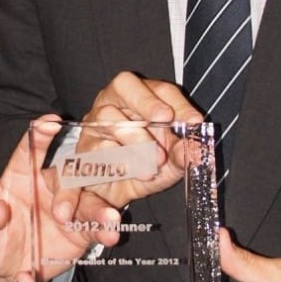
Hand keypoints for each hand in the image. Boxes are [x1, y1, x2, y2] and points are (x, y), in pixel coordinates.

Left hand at [0, 116, 125, 281]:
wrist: (3, 274)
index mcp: (21, 177)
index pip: (29, 151)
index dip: (39, 136)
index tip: (50, 123)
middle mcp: (48, 187)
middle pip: (66, 176)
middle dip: (71, 188)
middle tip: (64, 212)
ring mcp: (68, 208)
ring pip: (88, 200)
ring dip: (100, 210)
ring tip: (110, 220)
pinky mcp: (80, 231)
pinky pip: (96, 226)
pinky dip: (105, 229)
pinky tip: (111, 234)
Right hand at [64, 71, 204, 206]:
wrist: (115, 196)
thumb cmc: (144, 168)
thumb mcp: (170, 164)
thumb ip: (181, 154)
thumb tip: (198, 150)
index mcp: (140, 101)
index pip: (160, 89)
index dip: (178, 102)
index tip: (194, 121)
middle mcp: (113, 103)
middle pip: (124, 85)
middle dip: (147, 102)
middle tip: (165, 119)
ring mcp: (95, 124)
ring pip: (109, 118)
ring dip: (135, 139)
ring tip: (154, 162)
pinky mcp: (83, 149)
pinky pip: (97, 149)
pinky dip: (120, 162)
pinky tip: (133, 172)